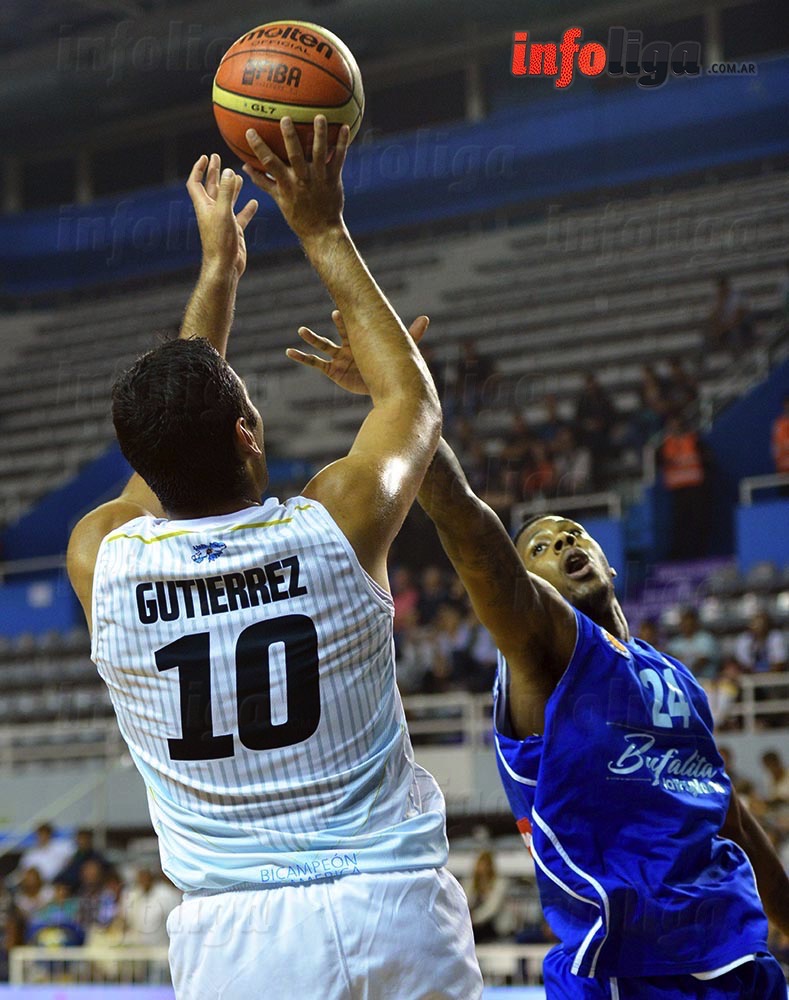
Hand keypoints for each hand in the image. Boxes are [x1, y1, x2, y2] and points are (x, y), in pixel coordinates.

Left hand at [186, 153, 257, 278]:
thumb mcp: (224, 213)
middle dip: (214, 172)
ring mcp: (223, 221)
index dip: (198, 169)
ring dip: (231, 187)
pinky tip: (254, 202)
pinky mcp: (234, 231)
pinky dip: (246, 208)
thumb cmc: (221, 241)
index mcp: (204, 206)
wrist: (225, 266)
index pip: (195, 183)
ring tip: (238, 175)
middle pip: (211, 188)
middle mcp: (212, 212)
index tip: (205, 157)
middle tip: (217, 157)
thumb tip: (228, 172)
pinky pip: (240, 216)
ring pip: (227, 200)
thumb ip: (227, 192)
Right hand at [243, 116, 348, 239]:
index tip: (249, 131)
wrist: (322, 231)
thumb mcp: (278, 200)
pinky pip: (339, 158)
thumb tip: (245, 166)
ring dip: (319, 134)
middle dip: (289, 137)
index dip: (259, 148)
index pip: (269, 163)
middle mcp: (302, 179)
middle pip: (295, 155)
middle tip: (285, 118)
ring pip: (320, 153)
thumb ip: (263, 181)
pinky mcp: (334, 179)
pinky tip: (344, 126)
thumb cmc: (298, 215)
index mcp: (286, 184)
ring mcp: (319, 178)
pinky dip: (342, 143)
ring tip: (319, 116)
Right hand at [287, 312, 429, 394]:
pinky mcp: (334, 371)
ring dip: (311, 338)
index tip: (337, 312)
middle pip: (336, 333)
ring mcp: (339, 358)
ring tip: (301, 331)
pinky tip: (290, 352)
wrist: (386, 388)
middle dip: (330, 325)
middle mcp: (348, 346)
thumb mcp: (401, 351)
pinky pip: (315, 363)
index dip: (344, 320)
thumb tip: (426, 317)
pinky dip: (302, 357)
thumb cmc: (392, 366)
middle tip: (322, 314)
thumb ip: (412, 335)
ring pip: (322, 346)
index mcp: (361, 338)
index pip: (351, 326)